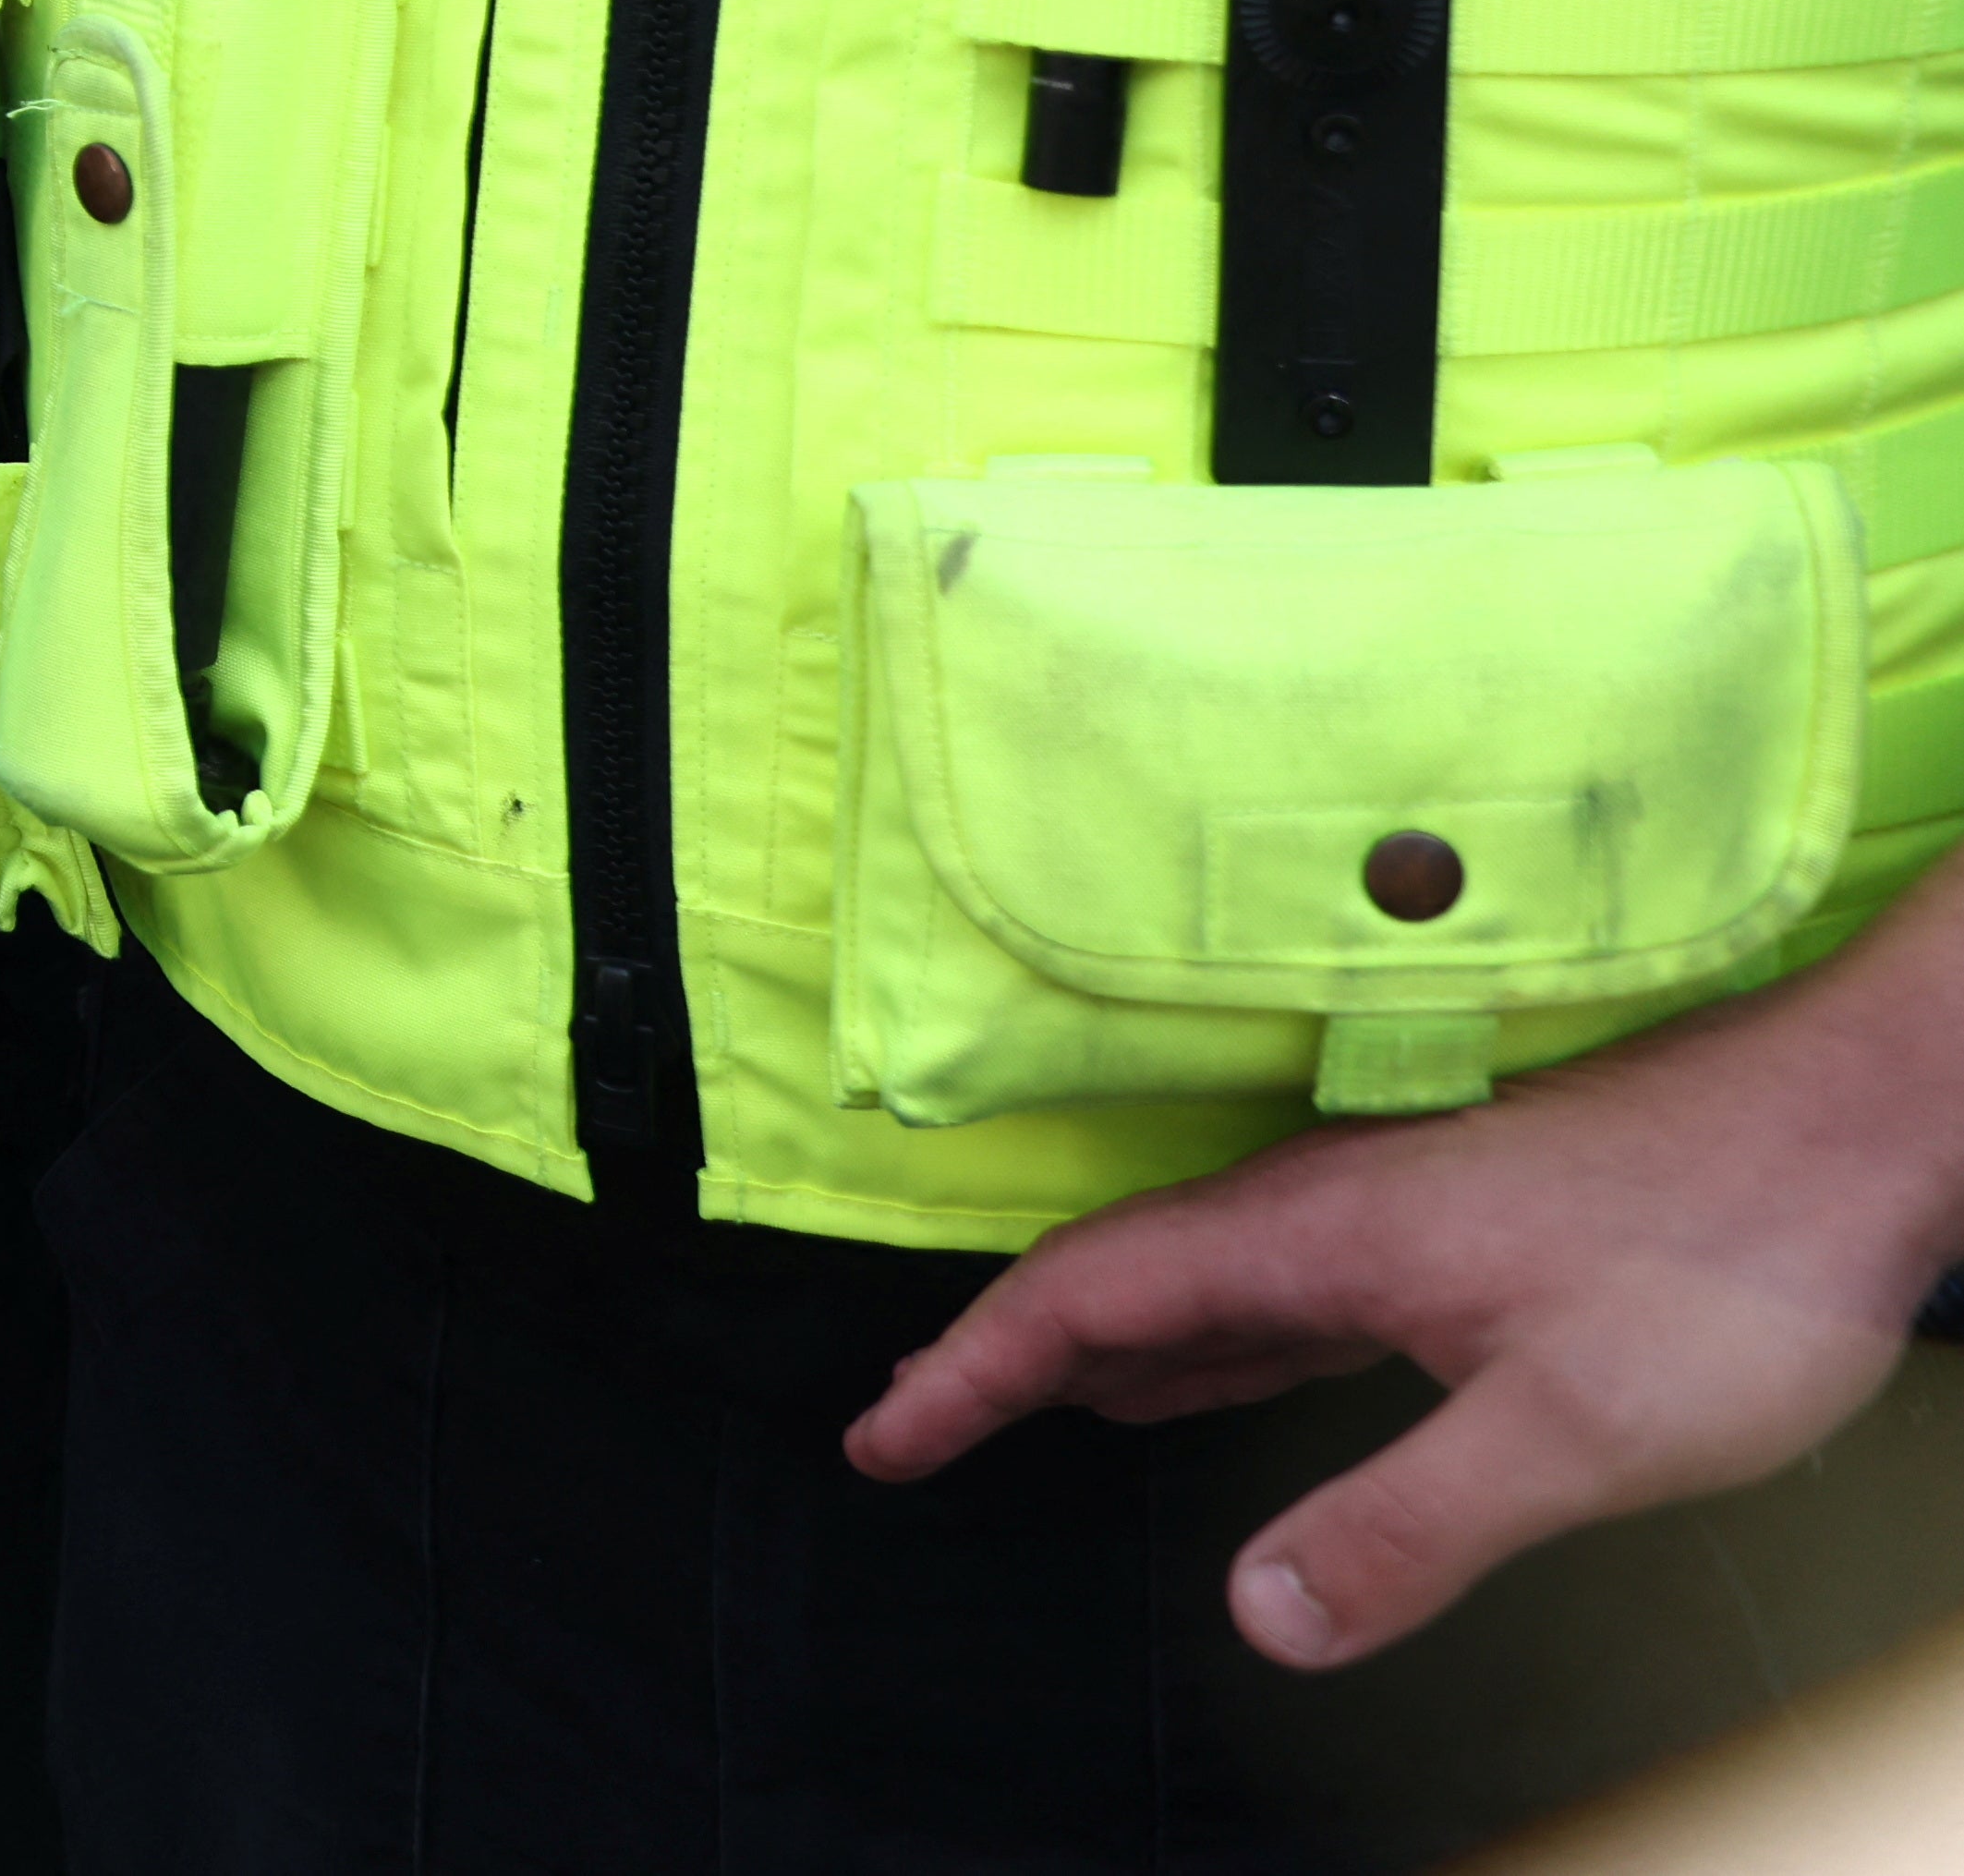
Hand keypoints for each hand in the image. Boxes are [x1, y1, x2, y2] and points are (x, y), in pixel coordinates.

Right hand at [847, 868, 1963, 1669]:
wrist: (1857, 1119)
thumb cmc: (1730, 1257)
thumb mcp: (1572, 1431)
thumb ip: (1407, 1526)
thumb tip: (1259, 1620)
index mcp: (1314, 1238)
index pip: (1082, 1300)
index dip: (967, 1373)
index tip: (882, 1440)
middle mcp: (1324, 1207)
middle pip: (1112, 1276)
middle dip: (998, 1357)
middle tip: (911, 1429)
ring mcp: (1385, 1210)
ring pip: (1193, 1278)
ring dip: (1095, 1344)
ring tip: (1022, 1403)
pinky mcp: (1450, 1227)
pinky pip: (1271, 1288)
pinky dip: (1196, 1337)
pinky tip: (1209, 1377)